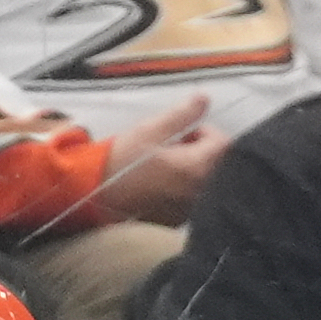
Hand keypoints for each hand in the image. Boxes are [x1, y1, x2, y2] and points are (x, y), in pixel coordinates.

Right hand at [85, 93, 219, 226]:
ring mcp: (189, 210)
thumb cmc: (123, 162)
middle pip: (218, 164)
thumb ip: (183, 114)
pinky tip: (162, 184)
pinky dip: (184, 189)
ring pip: (205, 182)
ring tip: (166, 166)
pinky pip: (192, 199)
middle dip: (202, 151)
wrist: (97, 195)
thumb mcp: (152, 129)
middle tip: (174, 147)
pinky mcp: (178, 220)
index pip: (223, 143)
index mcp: (197, 168)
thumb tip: (204, 99)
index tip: (184, 133)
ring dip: (194, 170)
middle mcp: (199, 192)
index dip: (206, 132)